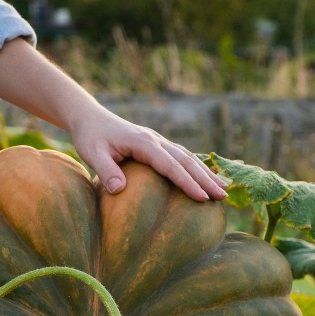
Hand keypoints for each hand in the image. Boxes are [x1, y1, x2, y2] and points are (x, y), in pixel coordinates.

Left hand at [68, 106, 228, 201]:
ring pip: (189, 157)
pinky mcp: (158, 145)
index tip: (202, 198)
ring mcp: (160, 141)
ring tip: (224, 189)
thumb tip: (119, 189)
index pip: (171, 166)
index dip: (187, 183)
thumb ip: (105, 170)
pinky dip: (198, 167)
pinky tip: (207, 178)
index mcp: (144, 143)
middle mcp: (157, 140)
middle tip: (223, 197)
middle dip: (206, 179)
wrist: (91, 117)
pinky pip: (183, 156)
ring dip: (207, 173)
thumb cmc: (90, 137)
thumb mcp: (92, 153)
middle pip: (187, 161)